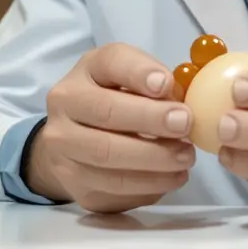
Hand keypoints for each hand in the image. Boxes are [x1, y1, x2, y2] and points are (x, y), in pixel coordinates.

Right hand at [27, 43, 195, 213]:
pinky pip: (111, 186)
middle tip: (185, 125)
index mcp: (87, 69)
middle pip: (105, 111)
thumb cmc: (117, 101)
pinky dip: (148, 184)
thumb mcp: (135, 80)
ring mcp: (62, 145)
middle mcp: (65, 103)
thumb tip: (180, 103)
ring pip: (106, 155)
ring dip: (153, 158)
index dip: (139, 72)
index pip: (110, 62)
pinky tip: (172, 177)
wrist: (75, 140)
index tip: (166, 85)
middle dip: (150, 119)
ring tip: (185, 157)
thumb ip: (157, 83)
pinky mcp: (71, 181)